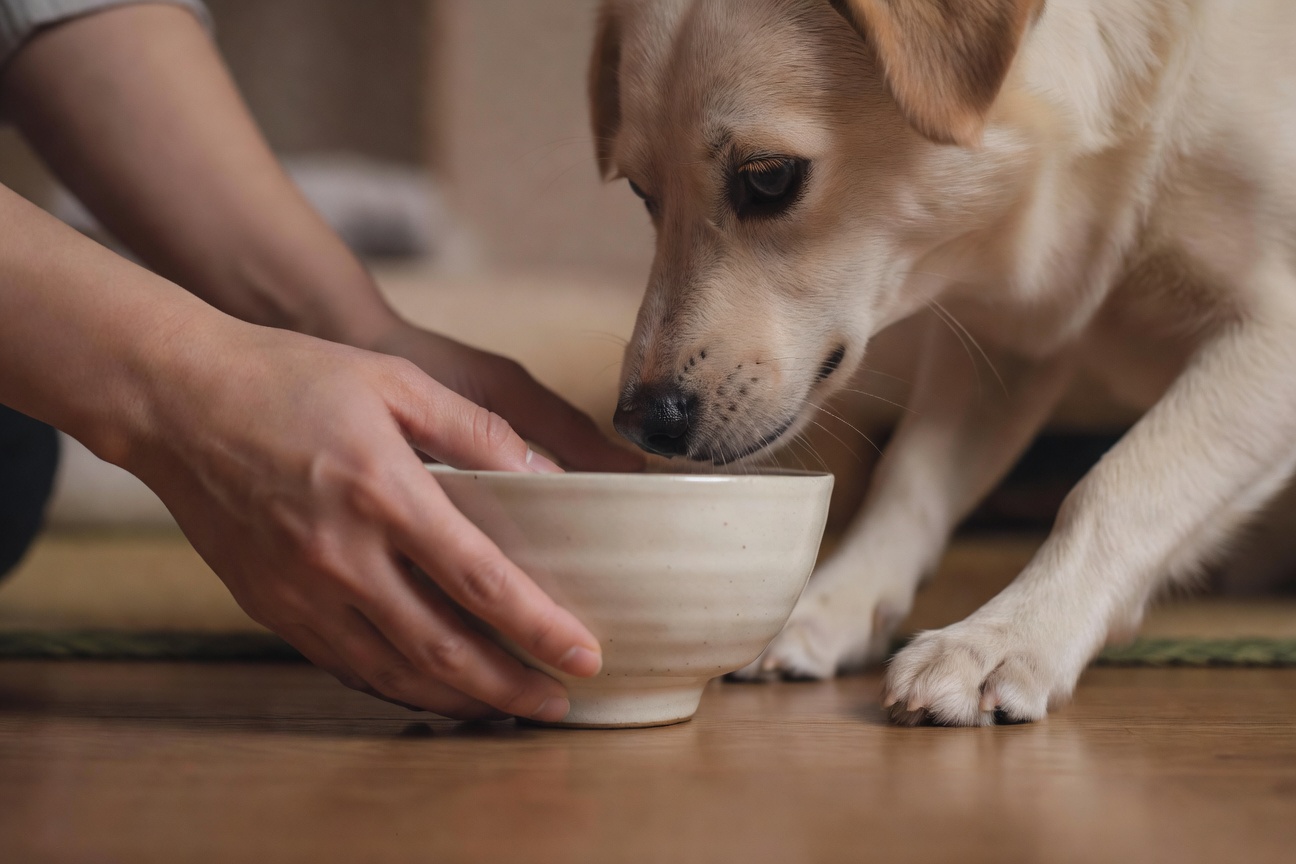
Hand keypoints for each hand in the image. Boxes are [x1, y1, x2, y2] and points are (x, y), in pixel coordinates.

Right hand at [126, 316, 604, 720]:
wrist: (177, 401)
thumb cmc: (290, 379)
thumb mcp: (396, 381)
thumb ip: (477, 431)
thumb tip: (547, 471)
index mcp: (383, 492)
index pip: (482, 581)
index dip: (540, 627)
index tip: (584, 654)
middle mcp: (342, 555)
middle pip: (444, 649)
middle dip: (511, 687)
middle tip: (560, 703)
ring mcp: (301, 590)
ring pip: (395, 672)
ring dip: (460, 700)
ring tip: (506, 708)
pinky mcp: (271, 606)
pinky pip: (345, 665)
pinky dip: (397, 686)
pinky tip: (431, 687)